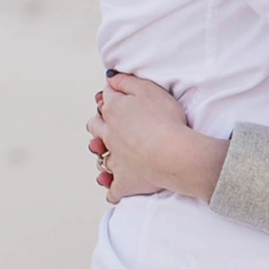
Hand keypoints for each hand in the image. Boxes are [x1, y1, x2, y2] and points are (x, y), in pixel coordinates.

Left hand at [90, 70, 226, 206]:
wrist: (173, 153)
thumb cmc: (165, 119)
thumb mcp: (148, 89)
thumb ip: (126, 82)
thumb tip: (110, 78)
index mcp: (114, 111)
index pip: (106, 98)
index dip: (112, 96)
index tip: (118, 96)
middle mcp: (109, 135)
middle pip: (95, 126)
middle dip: (99, 124)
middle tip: (108, 124)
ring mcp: (116, 161)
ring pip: (101, 159)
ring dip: (103, 156)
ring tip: (107, 155)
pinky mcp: (125, 182)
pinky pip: (113, 191)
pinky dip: (113, 189)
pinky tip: (116, 188)